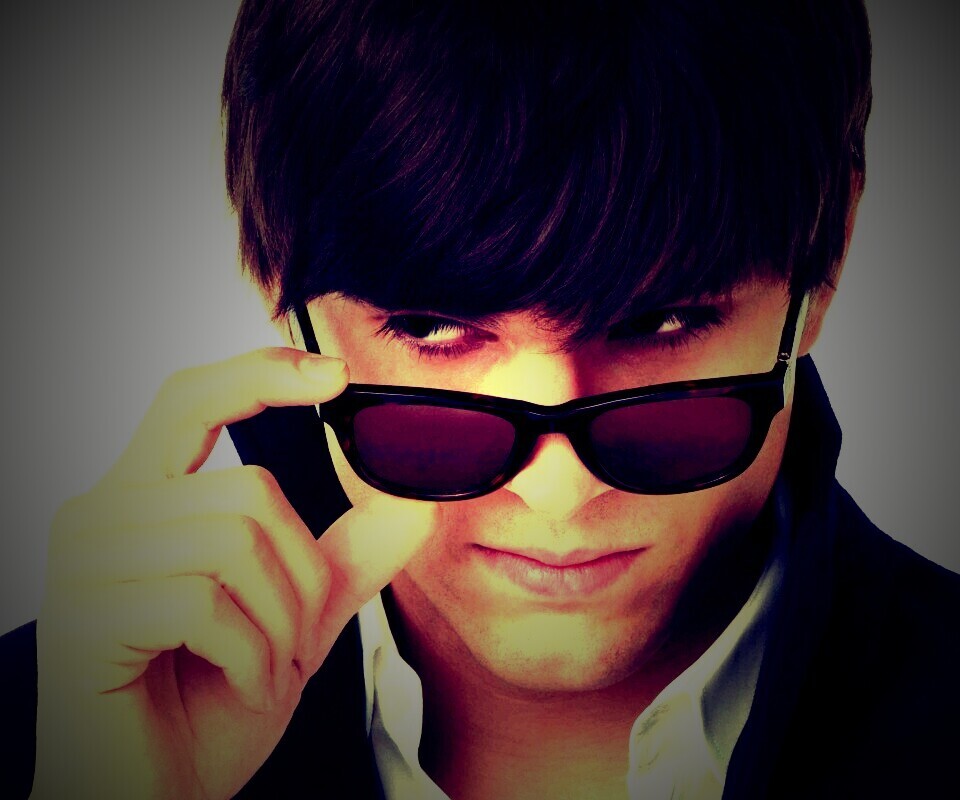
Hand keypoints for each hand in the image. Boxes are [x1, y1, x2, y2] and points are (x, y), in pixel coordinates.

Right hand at [32, 348, 435, 798]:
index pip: (192, 399)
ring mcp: (84, 565)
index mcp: (144, 499)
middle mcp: (101, 516)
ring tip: (260, 665)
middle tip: (289, 638)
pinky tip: (236, 683)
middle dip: (299, 575)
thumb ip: (348, 551)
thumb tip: (412, 496)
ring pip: (234, 543)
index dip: (262, 374)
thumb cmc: (210, 700)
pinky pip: (204, 604)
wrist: (158, 790)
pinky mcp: (82, 618)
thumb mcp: (296, 612)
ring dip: (278, 622)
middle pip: (248, 489)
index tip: (336, 376)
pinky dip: (248, 655)